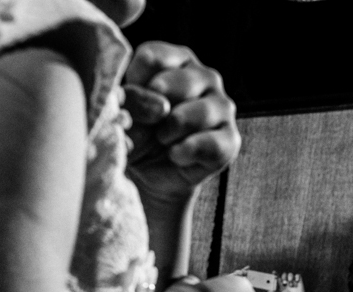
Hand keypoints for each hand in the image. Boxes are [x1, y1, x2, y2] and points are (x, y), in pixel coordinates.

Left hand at [122, 42, 239, 202]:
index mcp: (175, 60)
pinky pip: (213, 144)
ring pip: (201, 113)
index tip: (128, 101)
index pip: (154, 57)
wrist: (148, 174)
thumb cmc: (135, 133)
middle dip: (157, 109)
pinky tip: (175, 155)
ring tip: (162, 140)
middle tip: (149, 124)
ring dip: (172, 131)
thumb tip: (146, 103)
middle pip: (181, 82)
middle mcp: (204, 77)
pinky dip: (187, 152)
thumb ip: (128, 100)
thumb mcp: (122, 113)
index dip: (135, 84)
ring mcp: (222, 107)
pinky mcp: (230, 140)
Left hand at [272, 272, 306, 291]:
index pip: (277, 277)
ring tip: (291, 285)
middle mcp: (286, 282)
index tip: (274, 272)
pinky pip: (298, 275)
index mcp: (281, 285)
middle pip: (284, 274)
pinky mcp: (299, 281)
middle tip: (285, 283)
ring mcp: (293, 281)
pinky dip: (297, 277)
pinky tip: (297, 281)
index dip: (275, 274)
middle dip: (284, 277)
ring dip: (290, 278)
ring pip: (290, 274)